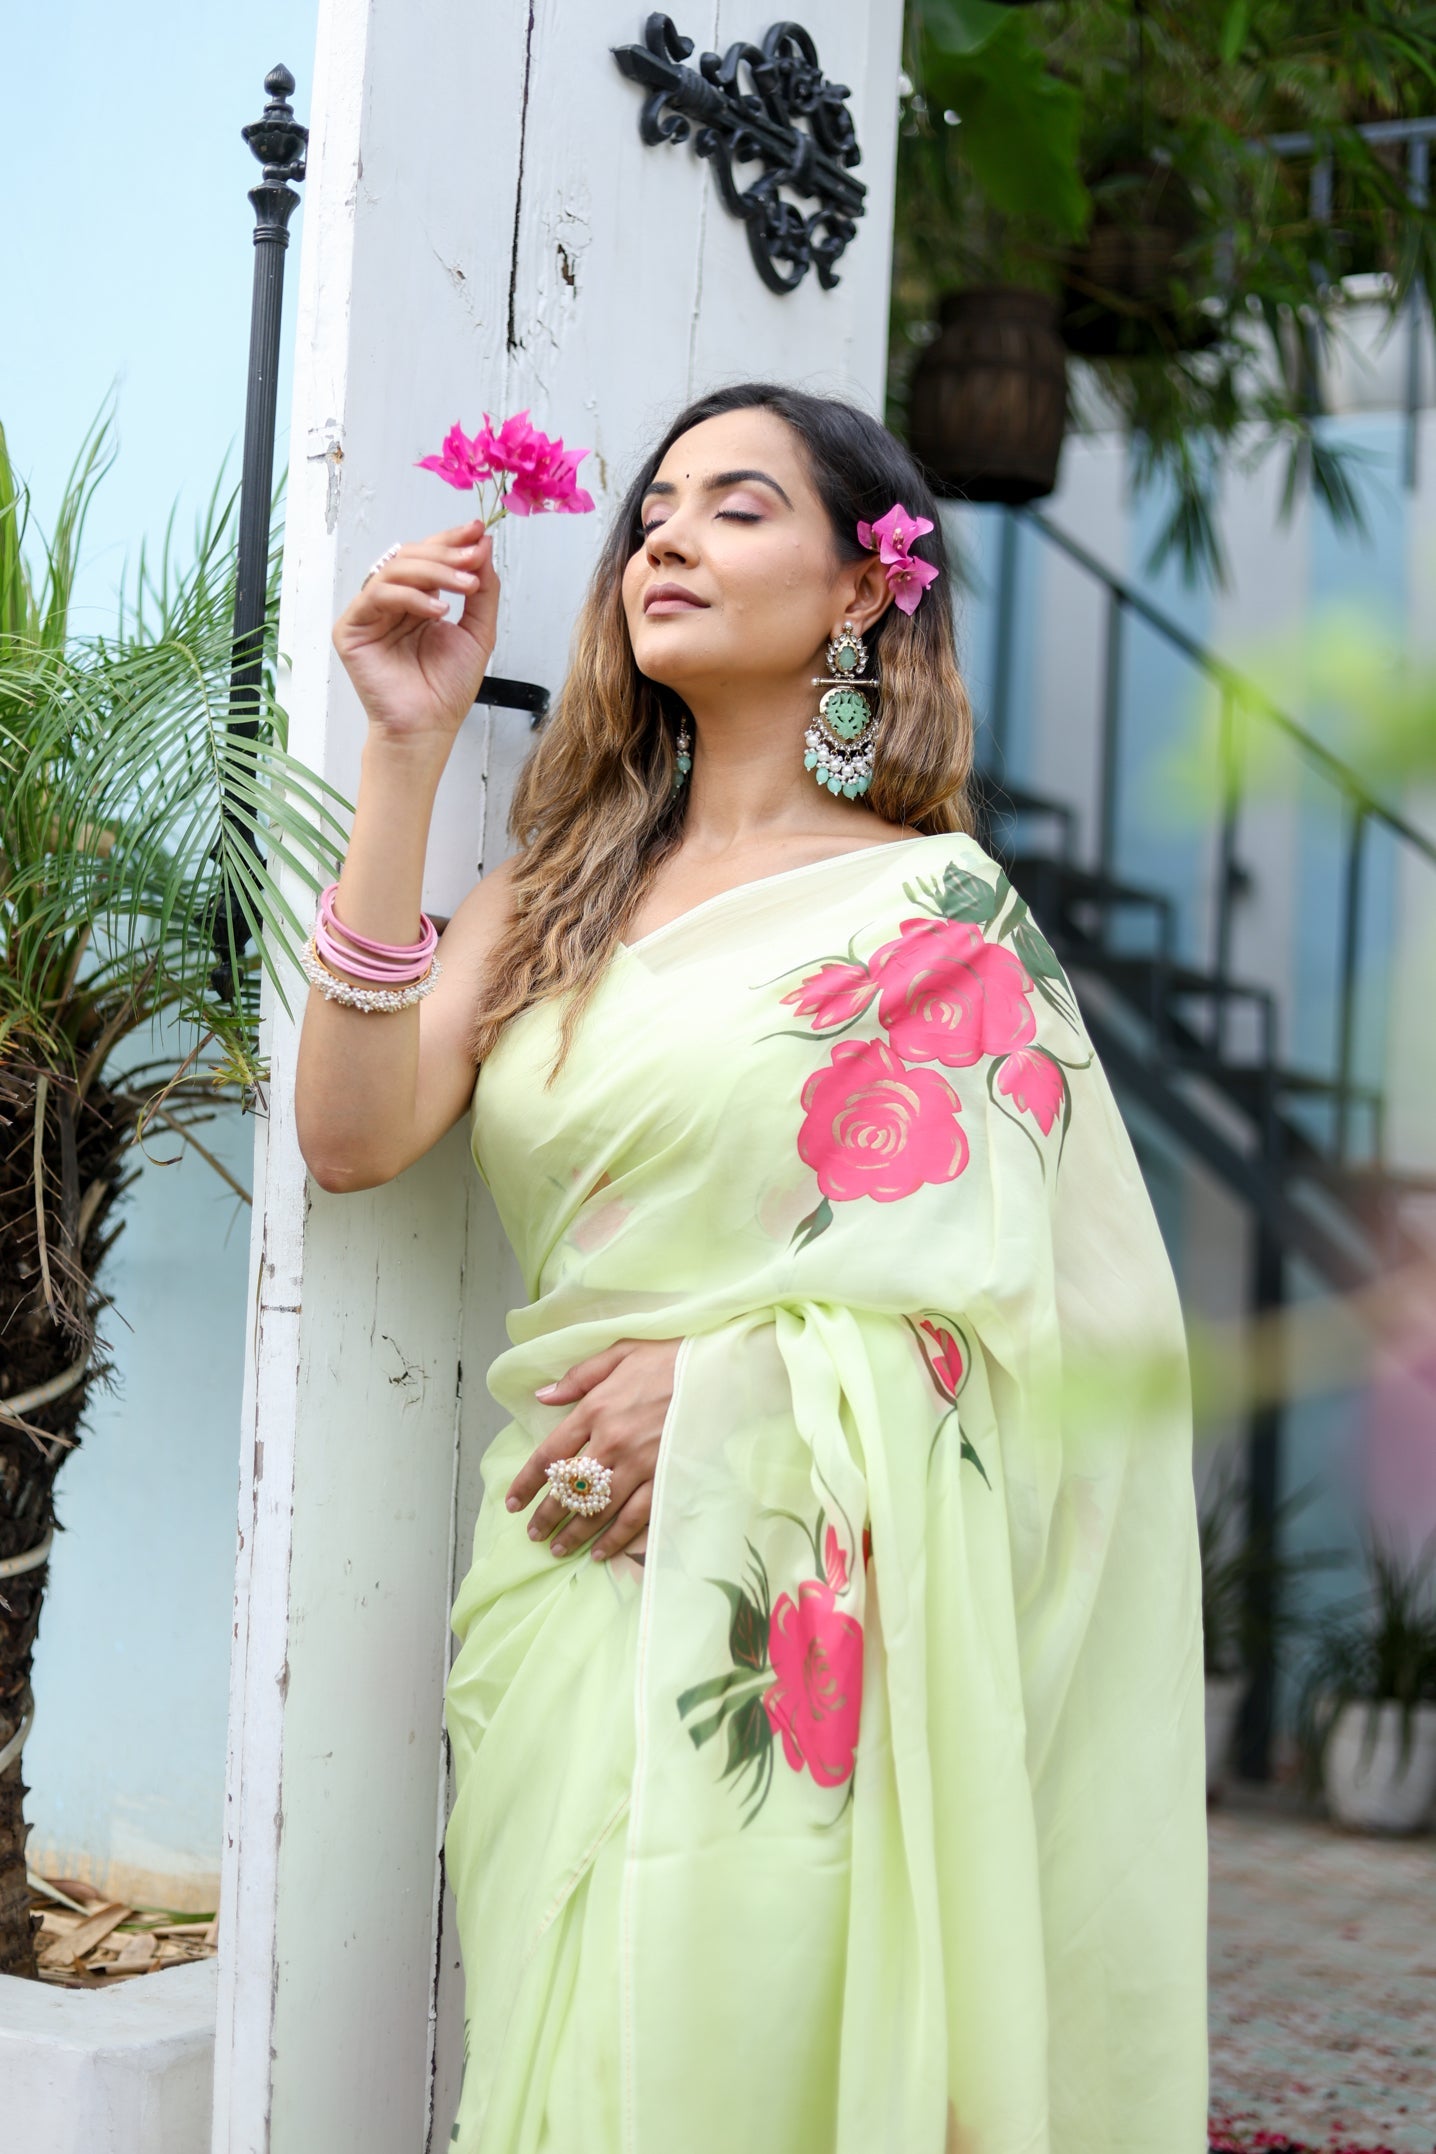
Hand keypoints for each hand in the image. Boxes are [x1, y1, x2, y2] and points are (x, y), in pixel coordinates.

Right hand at [332, 517, 499, 746]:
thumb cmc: (447, 689)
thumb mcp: (478, 631)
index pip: (429, 558)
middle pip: (411, 557)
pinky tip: (437, 610)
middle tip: (473, 556)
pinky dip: (410, 597)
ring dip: (434, 571)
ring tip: (465, 586)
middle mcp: (391, 603)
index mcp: (417, 601)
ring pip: (394, 569)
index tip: (477, 530)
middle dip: (445, 553)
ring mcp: (369, 613)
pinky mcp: (351, 628)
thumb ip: (483, 589)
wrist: (428, 727)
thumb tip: (483, 543)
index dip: (451, 540)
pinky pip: (377, 595)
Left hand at [504, 1338, 683, 1563]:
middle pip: (569, 1489)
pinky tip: (601, 1552)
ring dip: (574, 1533)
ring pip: (598, 1509)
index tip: (514, 1502)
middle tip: (533, 1534)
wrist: (720, 1367)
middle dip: (547, 1516)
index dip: (527, 1482)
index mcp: (596, 1408)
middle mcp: (612, 1441)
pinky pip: (635, 1517)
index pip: (549, 1453)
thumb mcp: (620, 1353)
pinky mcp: (665, 1478)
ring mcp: (640, 1464)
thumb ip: (578, 1377)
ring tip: (558, 1549)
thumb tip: (542, 1397)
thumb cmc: (670, 1357)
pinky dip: (615, 1538)